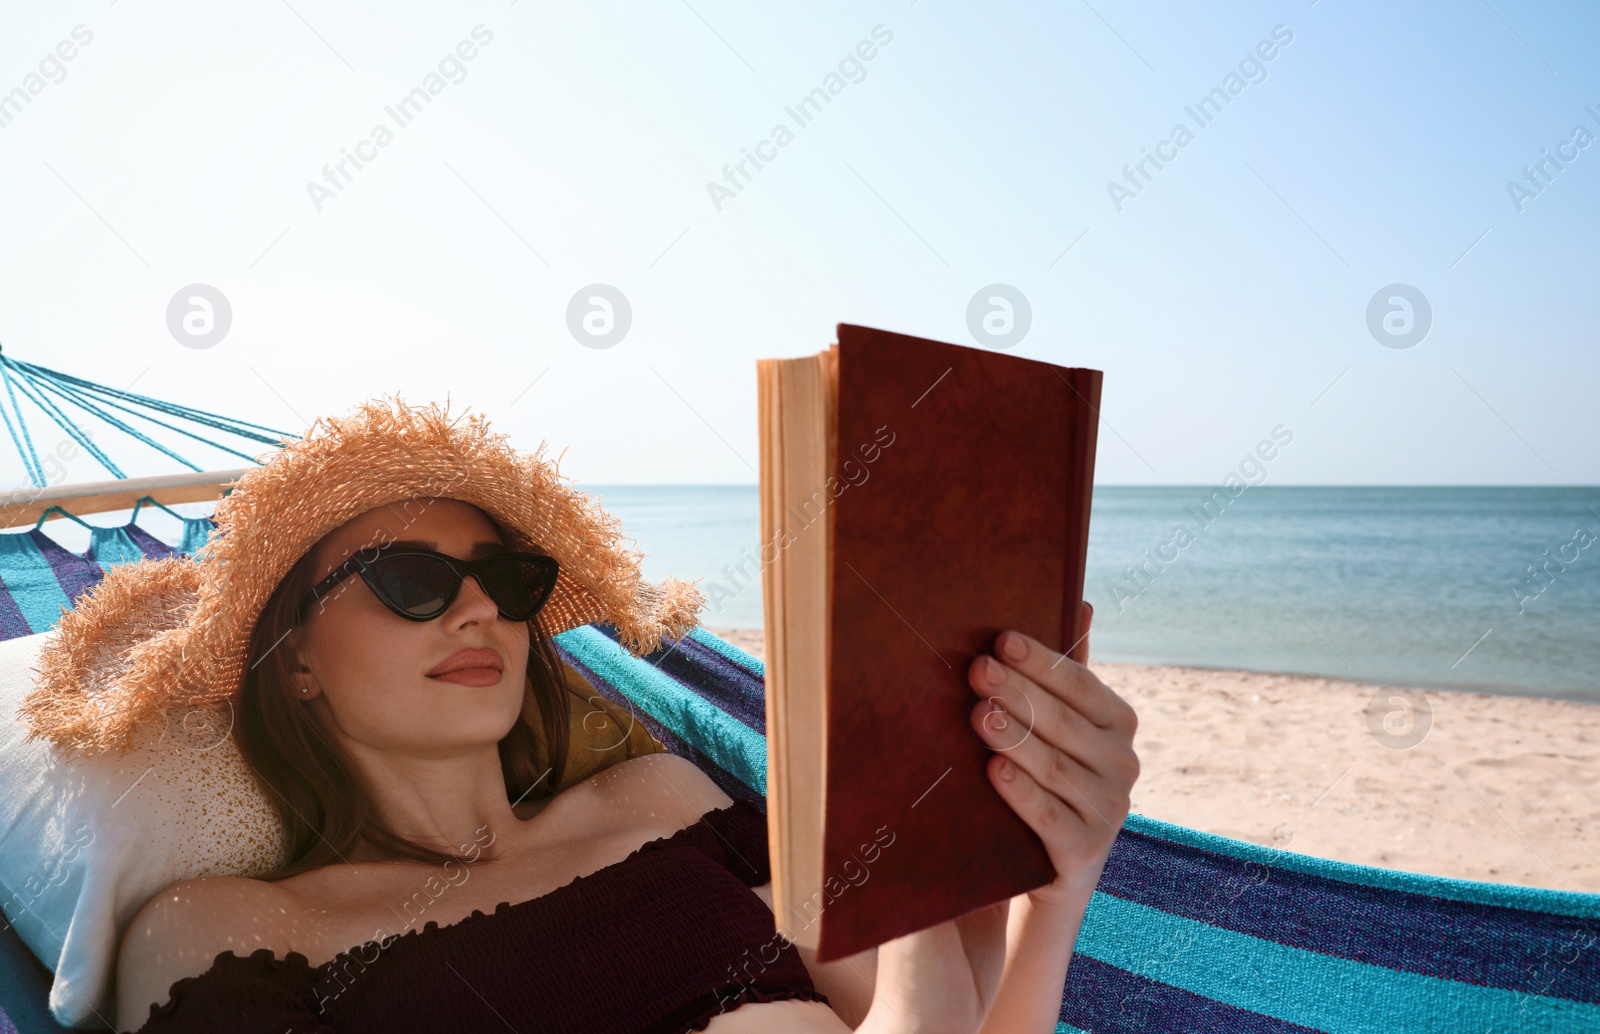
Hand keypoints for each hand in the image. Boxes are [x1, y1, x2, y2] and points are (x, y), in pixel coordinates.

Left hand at [966, 602, 1139, 907]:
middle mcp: (1123, 765)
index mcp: (1118, 723)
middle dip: (1019, 694)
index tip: (1000, 639)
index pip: (1080, 684)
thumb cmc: (1049, 778)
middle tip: (977, 671)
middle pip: (1065, 723)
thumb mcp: (1060, 724)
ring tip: (979, 715)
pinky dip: (1023, 794)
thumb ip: (1068, 671)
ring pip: (1058, 768)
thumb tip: (1081, 600)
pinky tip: (995, 772)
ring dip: (1017, 738)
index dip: (1041, 661)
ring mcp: (1109, 811)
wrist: (1047, 868)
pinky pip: (1052, 818)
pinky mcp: (1085, 853)